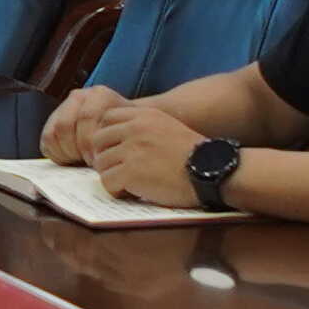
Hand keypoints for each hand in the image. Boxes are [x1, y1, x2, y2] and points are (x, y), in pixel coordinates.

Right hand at [38, 81, 136, 165]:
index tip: (98, 158)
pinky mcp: (53, 121)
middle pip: (66, 126)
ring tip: (82, 159)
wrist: (121, 127)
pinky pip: (47, 139)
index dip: (90, 142)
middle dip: (77, 149)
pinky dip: (58, 153)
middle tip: (89, 161)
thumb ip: (119, 138)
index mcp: (100, 95)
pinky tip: (73, 158)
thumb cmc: (125, 132)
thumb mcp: (127, 131)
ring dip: (67, 152)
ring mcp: (64, 107)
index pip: (86, 117)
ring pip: (54, 133)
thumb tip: (107, 159)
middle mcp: (79, 96)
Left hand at [82, 100, 208, 206]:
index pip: (106, 118)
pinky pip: (107, 182)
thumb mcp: (167, 126)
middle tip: (119, 170)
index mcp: (143, 115)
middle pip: (98, 141)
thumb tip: (116, 139)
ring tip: (129, 183)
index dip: (107, 137)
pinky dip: (116, 190)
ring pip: (100, 163)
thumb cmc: (193, 155)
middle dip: (105, 157)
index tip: (116, 150)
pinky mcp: (131, 172)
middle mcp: (134, 128)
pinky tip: (132, 192)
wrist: (210, 170)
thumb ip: (143, 127)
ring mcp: (131, 150)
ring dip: (111, 175)